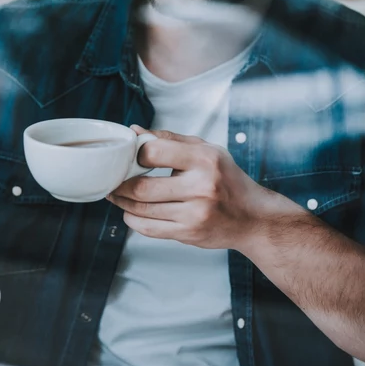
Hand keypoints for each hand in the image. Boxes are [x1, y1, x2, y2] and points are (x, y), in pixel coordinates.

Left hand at [107, 126, 273, 249]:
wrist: (253, 217)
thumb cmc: (226, 179)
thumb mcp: (205, 150)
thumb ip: (168, 139)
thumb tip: (134, 131)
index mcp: (204, 159)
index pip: (153, 152)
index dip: (134, 154)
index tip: (128, 156)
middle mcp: (201, 187)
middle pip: (141, 187)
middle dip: (119, 183)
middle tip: (112, 179)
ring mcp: (195, 214)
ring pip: (142, 210)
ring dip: (122, 202)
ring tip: (116, 194)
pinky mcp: (189, 234)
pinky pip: (149, 229)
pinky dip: (133, 220)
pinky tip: (131, 211)